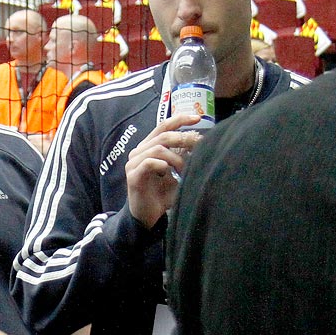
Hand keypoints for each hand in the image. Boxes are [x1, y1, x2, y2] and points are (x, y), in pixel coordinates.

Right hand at [125, 112, 205, 227]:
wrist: (149, 217)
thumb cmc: (163, 194)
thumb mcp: (177, 172)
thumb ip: (184, 156)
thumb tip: (201, 142)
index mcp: (148, 147)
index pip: (163, 126)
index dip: (180, 119)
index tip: (198, 118)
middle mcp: (139, 152)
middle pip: (163, 135)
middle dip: (184, 139)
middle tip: (198, 147)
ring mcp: (134, 164)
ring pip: (158, 149)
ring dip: (176, 158)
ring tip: (184, 170)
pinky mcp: (133, 176)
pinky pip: (149, 163)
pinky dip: (163, 165)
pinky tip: (169, 173)